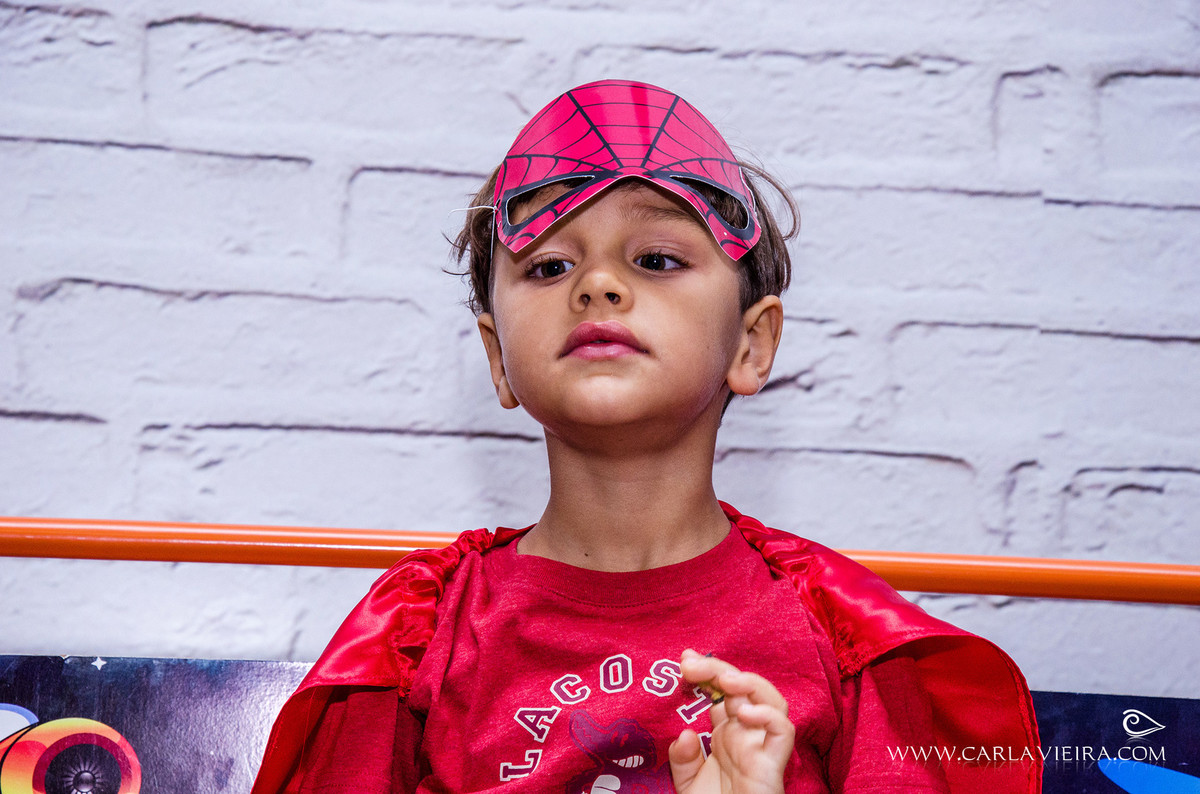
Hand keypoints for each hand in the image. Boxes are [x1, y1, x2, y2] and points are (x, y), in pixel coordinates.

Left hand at [669, 649, 793, 793]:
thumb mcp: (688, 784)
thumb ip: (682, 759)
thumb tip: (684, 734)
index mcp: (726, 733)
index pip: (721, 691)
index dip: (706, 671)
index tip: (683, 659)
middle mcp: (746, 734)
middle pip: (743, 687)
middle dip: (718, 668)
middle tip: (689, 664)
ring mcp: (762, 746)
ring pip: (773, 700)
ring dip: (749, 683)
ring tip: (724, 680)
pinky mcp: (774, 762)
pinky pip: (783, 730)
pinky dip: (768, 715)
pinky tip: (744, 713)